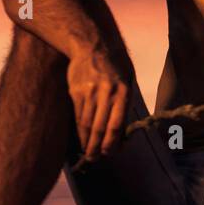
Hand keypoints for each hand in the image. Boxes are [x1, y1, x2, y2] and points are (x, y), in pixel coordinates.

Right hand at [66, 45, 129, 160]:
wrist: (92, 45)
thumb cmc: (116, 65)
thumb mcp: (128, 81)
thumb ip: (125, 105)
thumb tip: (121, 132)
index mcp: (123, 92)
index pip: (116, 124)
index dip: (111, 142)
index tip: (109, 153)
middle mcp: (106, 93)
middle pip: (98, 127)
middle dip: (96, 147)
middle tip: (94, 159)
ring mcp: (88, 93)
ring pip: (86, 123)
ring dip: (86, 141)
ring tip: (87, 153)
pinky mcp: (75, 92)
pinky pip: (77, 115)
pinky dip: (79, 129)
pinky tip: (81, 137)